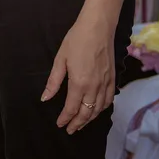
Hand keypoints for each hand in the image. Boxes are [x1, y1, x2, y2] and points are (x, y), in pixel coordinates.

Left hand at [42, 15, 115, 134]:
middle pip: (86, 112)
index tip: (59, 124)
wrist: (98, 28)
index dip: (65, 118)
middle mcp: (94, 87)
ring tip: (81, 124)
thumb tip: (45, 98)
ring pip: (98, 109)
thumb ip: (54, 82)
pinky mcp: (113, 79)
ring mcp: (106, 84)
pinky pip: (109, 100)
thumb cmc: (76, 41)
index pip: (72, 108)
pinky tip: (97, 110)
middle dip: (77, 123)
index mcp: (79, 83)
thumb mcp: (60, 60)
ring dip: (89, 119)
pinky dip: (102, 109)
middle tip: (70, 130)